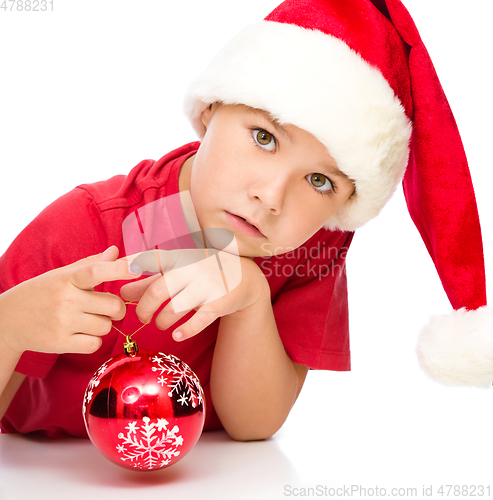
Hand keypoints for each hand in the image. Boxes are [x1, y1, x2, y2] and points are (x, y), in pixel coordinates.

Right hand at [0, 246, 140, 355]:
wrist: (9, 321)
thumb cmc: (42, 293)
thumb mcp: (62, 275)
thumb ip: (91, 264)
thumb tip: (116, 251)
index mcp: (67, 278)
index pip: (97, 271)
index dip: (120, 269)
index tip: (140, 267)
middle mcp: (65, 299)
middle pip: (113, 305)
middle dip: (116, 308)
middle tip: (106, 308)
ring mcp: (62, 322)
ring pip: (106, 326)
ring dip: (103, 325)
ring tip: (87, 320)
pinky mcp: (60, 343)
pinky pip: (95, 344)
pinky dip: (93, 341)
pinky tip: (81, 334)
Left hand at [120, 248, 268, 340]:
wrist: (244, 277)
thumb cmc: (202, 273)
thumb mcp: (177, 272)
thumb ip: (150, 281)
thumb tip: (121, 291)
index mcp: (178, 258)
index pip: (152, 258)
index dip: (135, 265)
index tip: (123, 276)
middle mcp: (191, 269)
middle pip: (158, 291)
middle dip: (144, 309)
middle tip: (141, 317)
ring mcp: (206, 285)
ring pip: (175, 308)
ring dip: (162, 321)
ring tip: (160, 324)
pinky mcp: (218, 302)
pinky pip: (198, 320)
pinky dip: (184, 331)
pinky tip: (176, 335)